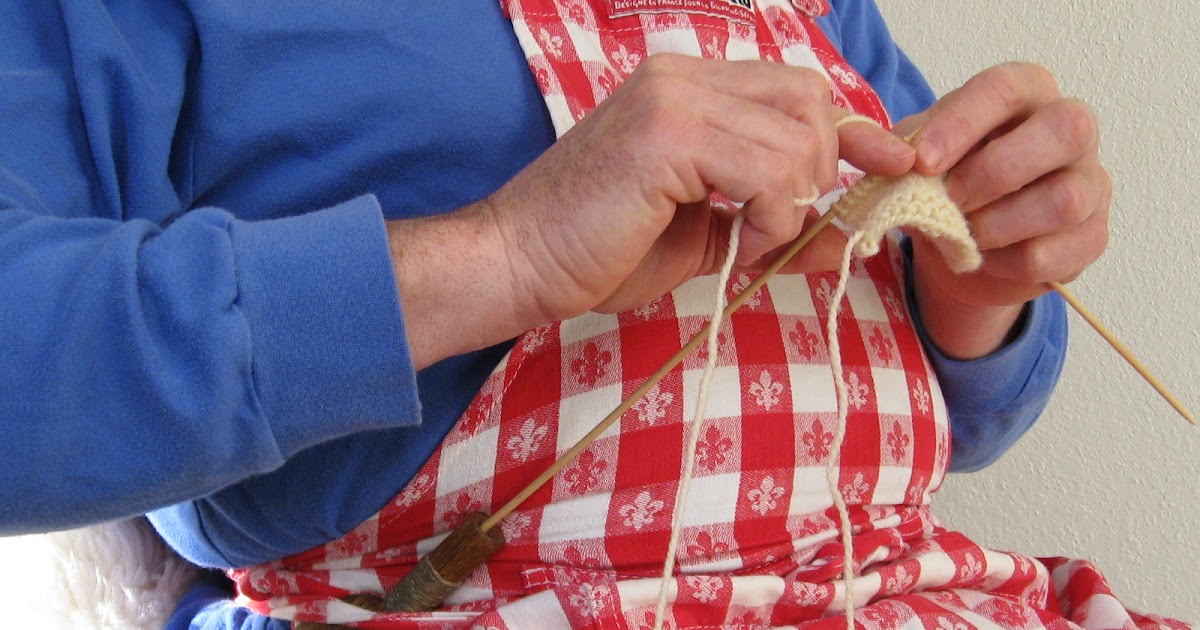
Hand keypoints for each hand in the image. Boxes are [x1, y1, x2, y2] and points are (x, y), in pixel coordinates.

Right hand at [391, 54, 914, 368]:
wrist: (519, 264)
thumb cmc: (597, 251)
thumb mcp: (704, 236)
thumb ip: (769, 224)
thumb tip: (846, 235)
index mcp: (685, 87)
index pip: (796, 89)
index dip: (854, 127)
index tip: (893, 162)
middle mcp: (682, 75)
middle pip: (810, 98)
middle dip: (822, 170)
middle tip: (781, 225)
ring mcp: (674, 98)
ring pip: (798, 135)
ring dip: (792, 202)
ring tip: (748, 242)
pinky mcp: (669, 133)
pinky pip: (770, 167)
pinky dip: (772, 214)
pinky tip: (739, 243)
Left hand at [895, 62, 1110, 357]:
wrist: (964, 244)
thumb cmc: (947, 179)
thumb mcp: (918, 154)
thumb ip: (905, 147)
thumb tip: (898, 158)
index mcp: (1027, 93)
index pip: (1006, 87)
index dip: (962, 123)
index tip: (921, 161)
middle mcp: (1072, 130)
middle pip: (1064, 130)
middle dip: (993, 172)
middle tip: (947, 199)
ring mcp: (1091, 185)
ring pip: (1065, 199)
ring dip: (998, 224)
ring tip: (961, 232)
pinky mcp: (1090, 238)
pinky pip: (1054, 254)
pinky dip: (1005, 262)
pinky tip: (982, 258)